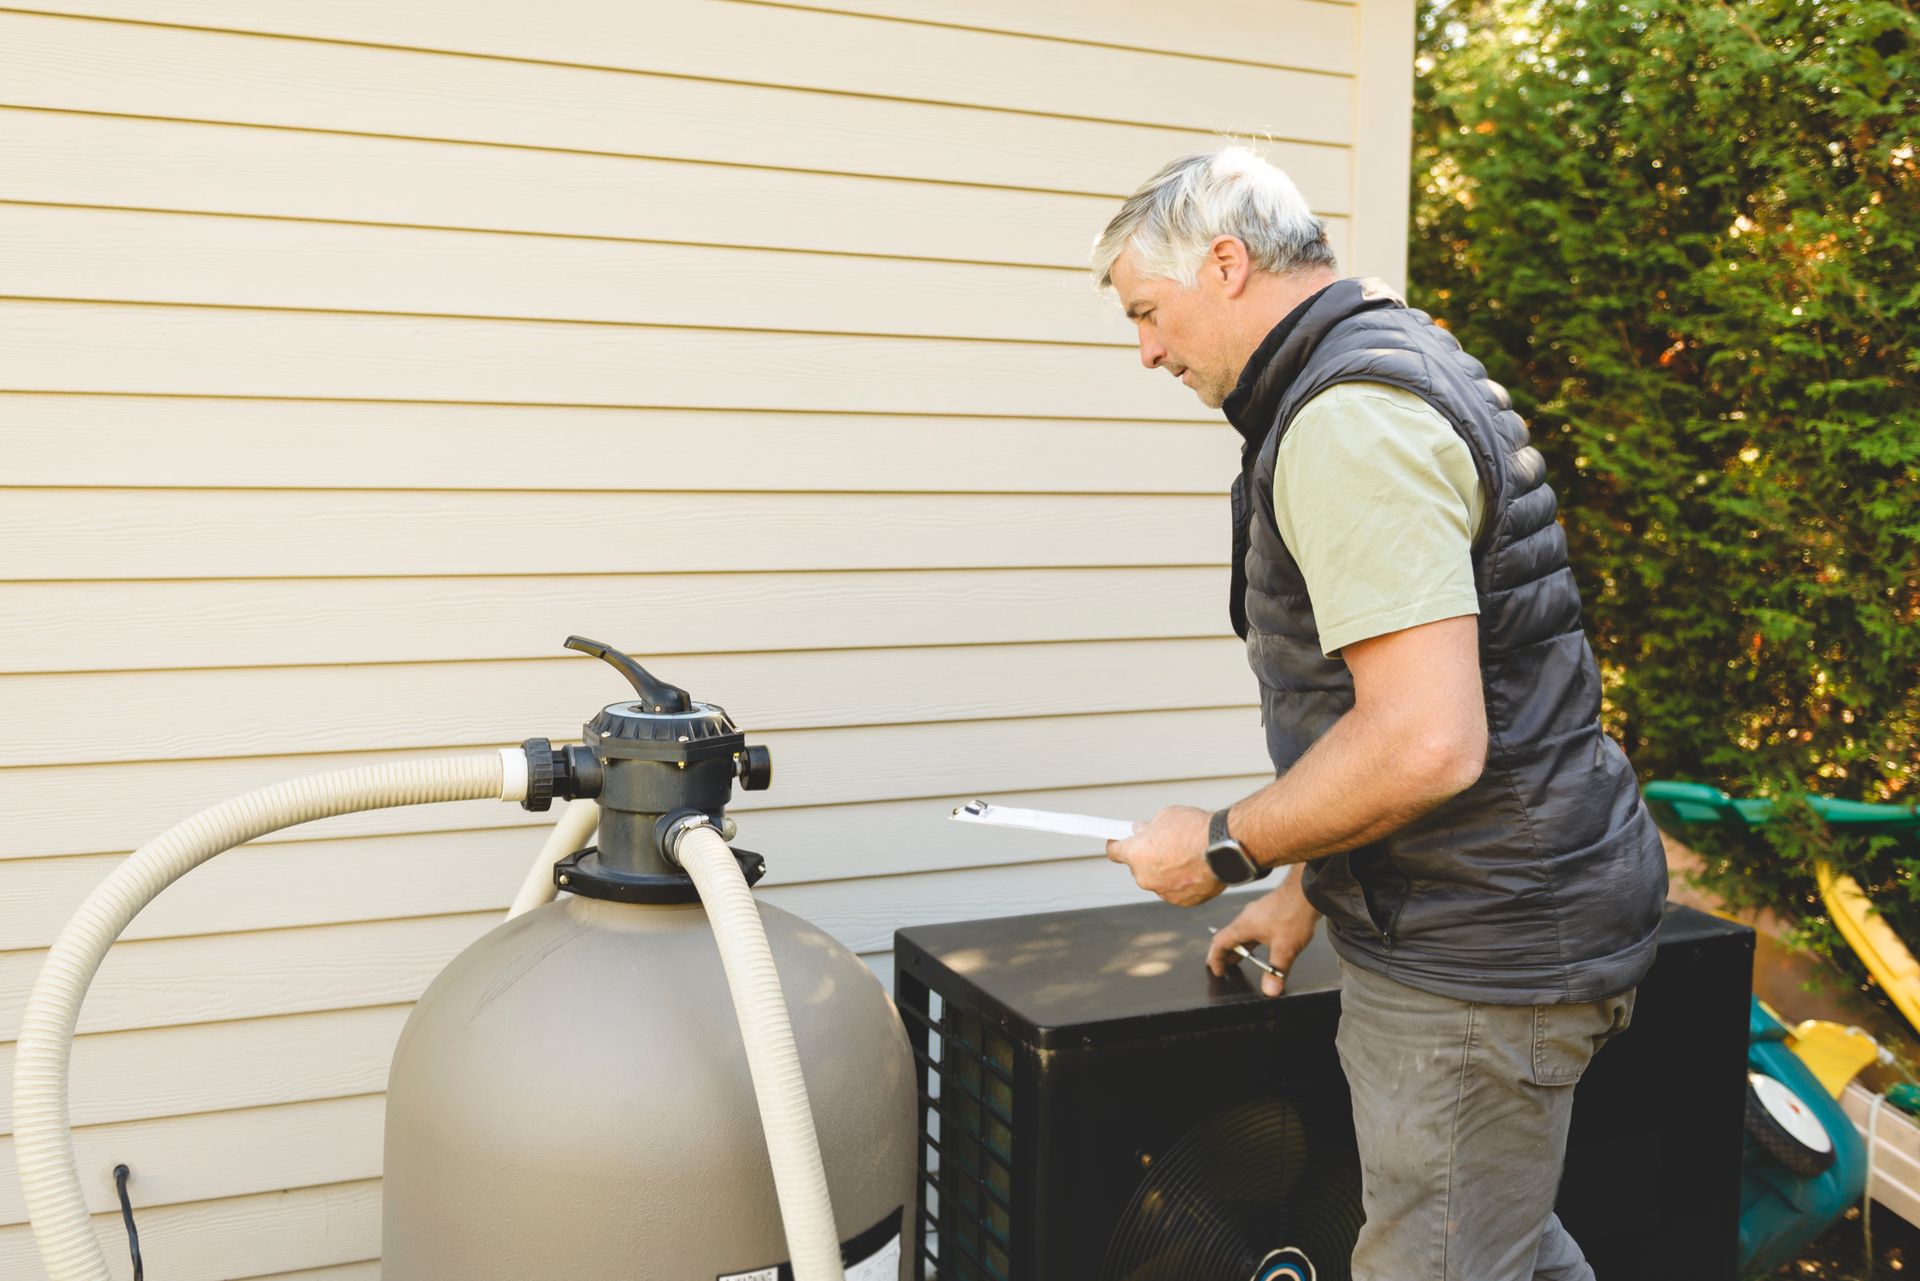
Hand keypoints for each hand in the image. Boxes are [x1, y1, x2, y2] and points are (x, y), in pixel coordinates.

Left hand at [1106, 805, 1222, 906]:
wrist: (1224, 848)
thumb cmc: (1195, 829)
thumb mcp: (1166, 817)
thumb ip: (1149, 828)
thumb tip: (1141, 831)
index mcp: (1136, 854)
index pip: (1114, 852)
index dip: (1117, 845)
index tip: (1119, 841)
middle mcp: (1145, 877)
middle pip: (1138, 867)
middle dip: (1147, 857)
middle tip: (1163, 844)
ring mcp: (1163, 892)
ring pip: (1158, 880)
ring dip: (1165, 871)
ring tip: (1185, 856)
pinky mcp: (1182, 901)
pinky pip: (1175, 890)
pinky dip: (1181, 882)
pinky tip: (1195, 868)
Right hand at [1205, 874, 1319, 995]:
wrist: (1307, 891)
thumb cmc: (1294, 913)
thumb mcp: (1285, 948)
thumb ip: (1277, 971)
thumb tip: (1270, 990)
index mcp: (1244, 926)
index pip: (1219, 942)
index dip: (1215, 959)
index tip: (1217, 970)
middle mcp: (1247, 918)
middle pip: (1228, 937)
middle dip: (1225, 954)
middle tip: (1225, 968)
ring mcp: (1257, 913)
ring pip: (1241, 932)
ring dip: (1239, 947)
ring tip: (1240, 960)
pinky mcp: (1268, 912)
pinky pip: (1252, 928)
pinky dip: (1251, 940)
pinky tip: (1263, 945)